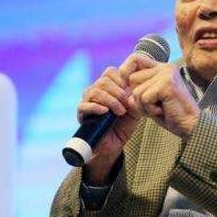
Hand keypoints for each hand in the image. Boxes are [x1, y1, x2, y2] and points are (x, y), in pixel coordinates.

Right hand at [77, 66, 140, 182]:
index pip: (110, 72)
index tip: (131, 91)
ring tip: (120, 111)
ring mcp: (87, 101)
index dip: (122, 79)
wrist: (114, 144)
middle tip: (127, 103)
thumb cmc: (125, 124)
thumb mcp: (134, 108)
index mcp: (108, 86)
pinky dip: (96, 107)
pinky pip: (84, 105)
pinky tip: (105, 112)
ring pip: (95, 91)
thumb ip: (135, 97)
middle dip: (118, 91)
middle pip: (103, 80)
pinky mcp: (81, 114)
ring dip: (111, 100)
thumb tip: (134, 87)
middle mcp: (96, 91)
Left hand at [120, 54, 199, 140]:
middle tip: (154, 104)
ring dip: (144, 106)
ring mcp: (167, 75)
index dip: (125, 70)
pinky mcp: (167, 85)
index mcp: (162, 67)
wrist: (190, 125)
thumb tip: (120, 82)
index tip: (123, 81)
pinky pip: (144, 98)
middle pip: (132, 78)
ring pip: (137, 91)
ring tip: (160, 108)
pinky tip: (163, 110)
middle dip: (137, 96)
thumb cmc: (170, 113)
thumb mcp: (151, 97)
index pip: (135, 59)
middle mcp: (165, 67)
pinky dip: (150, 109)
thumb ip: (138, 87)